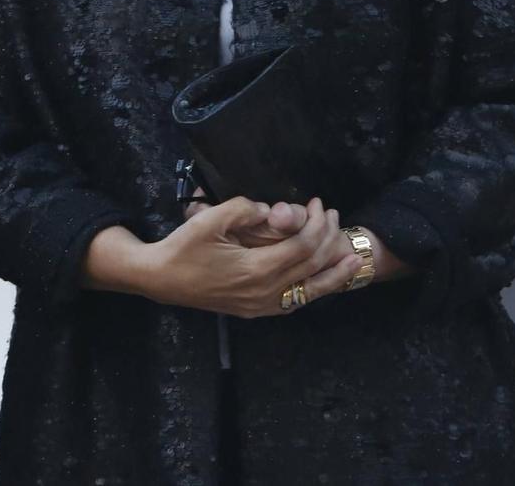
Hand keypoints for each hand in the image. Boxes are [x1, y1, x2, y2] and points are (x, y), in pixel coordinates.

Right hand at [141, 197, 341, 318]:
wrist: (161, 279)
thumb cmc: (184, 247)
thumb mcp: (211, 219)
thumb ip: (245, 209)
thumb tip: (272, 209)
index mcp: (257, 269)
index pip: (303, 246)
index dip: (316, 224)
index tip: (316, 204)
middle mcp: (265, 292)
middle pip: (311, 266)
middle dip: (328, 238)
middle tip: (332, 215)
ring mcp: (262, 306)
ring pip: (310, 292)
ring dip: (334, 272)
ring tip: (353, 258)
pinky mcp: (256, 310)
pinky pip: (295, 302)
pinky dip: (315, 290)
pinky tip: (323, 281)